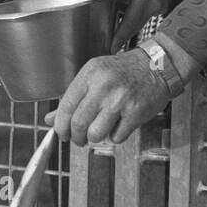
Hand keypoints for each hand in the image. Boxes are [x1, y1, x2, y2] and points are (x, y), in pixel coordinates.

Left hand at [48, 48, 171, 144]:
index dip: (60, 125)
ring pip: (95, 134)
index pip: (66, 106)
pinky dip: (115, 136)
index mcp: (90, 73)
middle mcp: (104, 85)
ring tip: (100, 131)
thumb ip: (73, 98)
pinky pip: (117, 137)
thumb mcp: (95, 76)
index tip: (62, 133)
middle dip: (76, 138)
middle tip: (79, 140)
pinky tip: (120, 124)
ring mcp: (121, 99)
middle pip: (78, 123)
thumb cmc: (124, 71)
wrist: (157, 66)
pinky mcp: (136, 112)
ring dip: (95, 138)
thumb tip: (50, 119)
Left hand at [105, 0, 176, 50]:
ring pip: (141, 23)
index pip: (130, 22)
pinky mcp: (162, 7)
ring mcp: (160, 8)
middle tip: (111, 45)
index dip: (120, 36)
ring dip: (129, 26)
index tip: (113, 47)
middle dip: (123, 37)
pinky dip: (137, 18)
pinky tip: (129, 13)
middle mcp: (154, 5)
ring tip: (117, 30)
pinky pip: (147, 16)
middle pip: (135, 27)